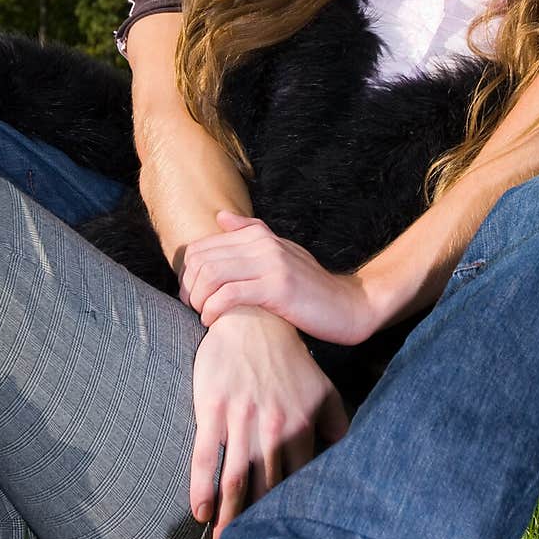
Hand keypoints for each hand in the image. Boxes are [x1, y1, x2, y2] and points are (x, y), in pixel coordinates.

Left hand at [180, 212, 374, 344]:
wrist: (350, 306)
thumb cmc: (312, 287)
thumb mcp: (282, 253)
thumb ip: (251, 235)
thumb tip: (221, 217)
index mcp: (261, 235)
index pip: (204, 246)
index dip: (187, 272)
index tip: (190, 294)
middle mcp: (264, 244)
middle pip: (203, 259)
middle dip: (189, 286)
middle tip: (193, 307)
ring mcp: (272, 264)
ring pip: (212, 274)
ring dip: (198, 298)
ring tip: (203, 314)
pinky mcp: (278, 287)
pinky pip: (230, 294)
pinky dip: (213, 309)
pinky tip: (213, 321)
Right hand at [190, 306, 349, 538]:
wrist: (254, 320)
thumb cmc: (289, 359)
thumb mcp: (321, 389)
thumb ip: (337, 423)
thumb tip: (346, 453)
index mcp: (301, 425)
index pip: (297, 477)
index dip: (290, 507)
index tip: (284, 531)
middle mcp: (273, 427)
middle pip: (265, 486)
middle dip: (258, 521)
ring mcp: (241, 418)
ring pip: (236, 477)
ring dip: (229, 515)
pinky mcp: (213, 408)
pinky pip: (205, 455)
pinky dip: (201, 487)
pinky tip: (200, 511)